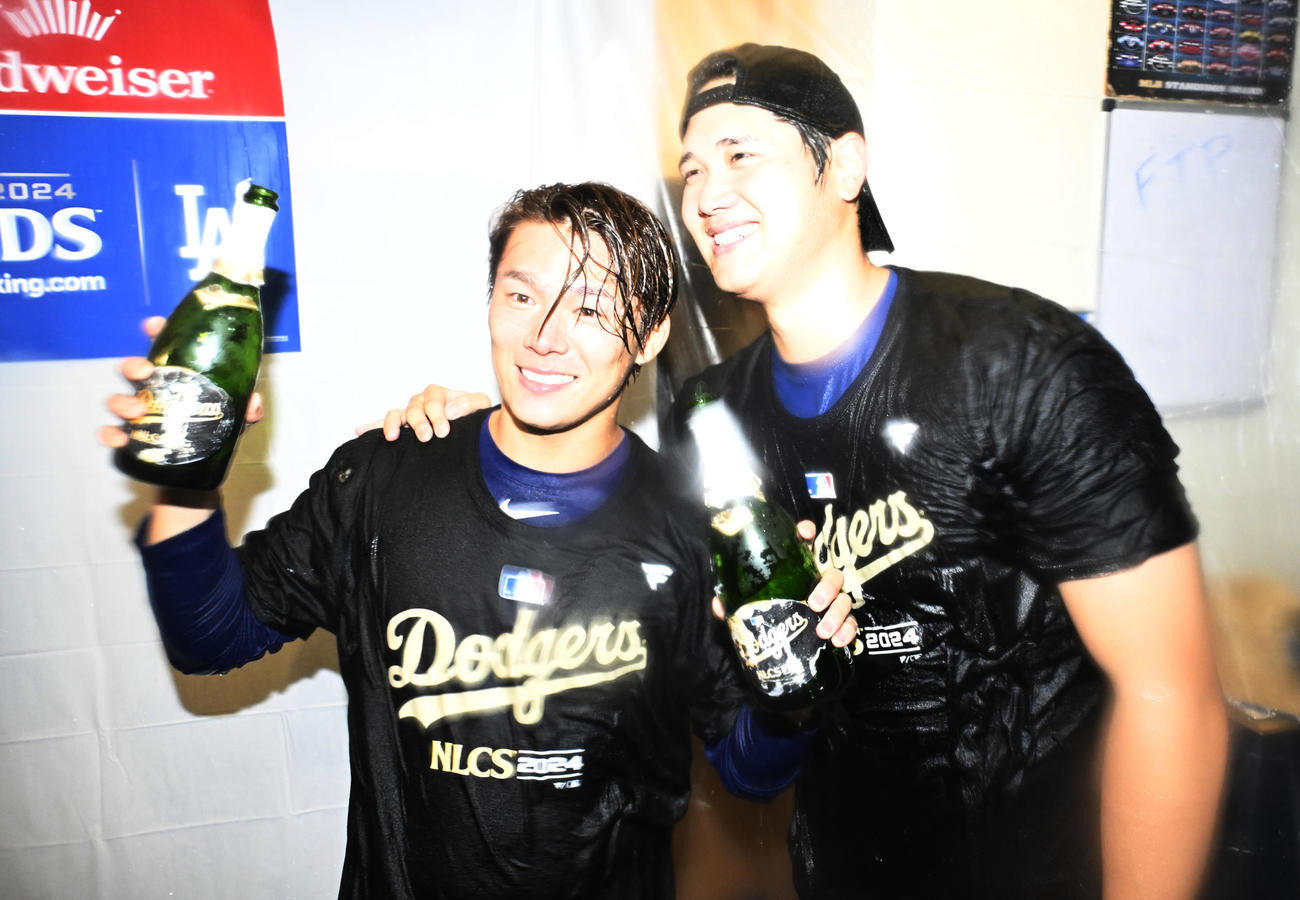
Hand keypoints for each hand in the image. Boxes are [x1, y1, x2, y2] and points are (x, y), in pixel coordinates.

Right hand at [97, 316, 263, 448]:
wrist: (200, 472)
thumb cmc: (215, 435)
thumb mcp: (236, 420)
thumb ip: (247, 411)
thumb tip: (253, 402)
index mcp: (178, 379)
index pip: (165, 349)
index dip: (157, 333)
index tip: (154, 324)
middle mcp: (155, 392)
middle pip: (135, 370)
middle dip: (134, 366)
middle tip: (145, 372)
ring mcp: (139, 414)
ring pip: (119, 399)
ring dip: (121, 401)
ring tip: (137, 410)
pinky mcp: (130, 439)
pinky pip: (112, 433)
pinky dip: (110, 434)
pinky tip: (119, 438)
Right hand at [357, 384, 491, 441]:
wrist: (470, 427)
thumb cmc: (474, 413)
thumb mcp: (480, 405)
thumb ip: (470, 403)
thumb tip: (451, 411)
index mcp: (437, 394)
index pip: (433, 400)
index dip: (437, 414)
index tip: (444, 430)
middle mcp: (420, 402)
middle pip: (414, 408)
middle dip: (419, 422)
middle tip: (426, 437)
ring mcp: (409, 414)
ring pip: (397, 414)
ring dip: (393, 425)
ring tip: (392, 437)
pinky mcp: (402, 427)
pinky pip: (384, 424)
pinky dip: (372, 426)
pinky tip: (359, 430)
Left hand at [711, 519, 856, 647]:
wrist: (784, 640)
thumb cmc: (769, 612)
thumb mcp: (753, 605)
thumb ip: (738, 602)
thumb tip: (720, 606)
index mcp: (798, 571)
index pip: (806, 544)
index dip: (807, 534)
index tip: (806, 532)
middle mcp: (818, 582)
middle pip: (833, 575)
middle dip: (826, 587)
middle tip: (813, 603)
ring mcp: (833, 603)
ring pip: (845, 600)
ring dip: (837, 614)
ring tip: (823, 631)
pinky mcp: (841, 623)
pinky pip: (852, 623)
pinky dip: (849, 631)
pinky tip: (838, 641)